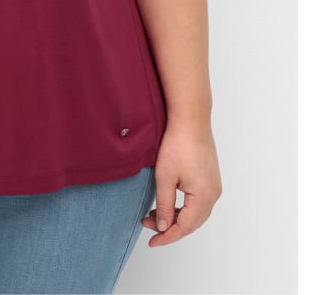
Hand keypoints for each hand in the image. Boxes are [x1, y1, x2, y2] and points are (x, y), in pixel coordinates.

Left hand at [141, 118, 221, 246]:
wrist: (190, 119)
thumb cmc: (177, 144)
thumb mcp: (165, 177)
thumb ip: (164, 204)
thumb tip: (163, 226)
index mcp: (204, 196)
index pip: (185, 227)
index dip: (167, 236)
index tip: (152, 242)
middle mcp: (214, 194)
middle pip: (192, 223)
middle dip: (170, 227)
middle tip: (148, 224)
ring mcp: (214, 186)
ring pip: (196, 213)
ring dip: (177, 217)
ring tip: (154, 214)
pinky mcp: (211, 178)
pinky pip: (198, 202)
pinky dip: (183, 207)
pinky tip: (168, 202)